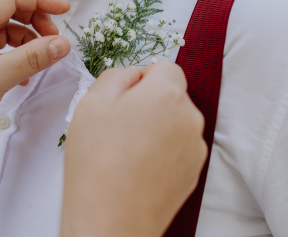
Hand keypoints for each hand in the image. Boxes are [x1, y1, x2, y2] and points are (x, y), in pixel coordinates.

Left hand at [0, 0, 70, 151]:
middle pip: (12, 11)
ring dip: (30, 41)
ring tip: (44, 59)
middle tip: (56, 40)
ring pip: (10, 31)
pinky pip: (4, 50)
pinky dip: (20, 56)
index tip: (65, 9)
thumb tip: (62, 43)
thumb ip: (31, 59)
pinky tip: (27, 75)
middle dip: (37, 20)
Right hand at [61, 63, 206, 236]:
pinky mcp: (195, 171)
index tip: (123, 99)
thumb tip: (133, 76)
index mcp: (166, 93)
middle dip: (149, 103)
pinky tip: (139, 166)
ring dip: (157, 127)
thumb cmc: (97, 161)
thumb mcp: (92, 102)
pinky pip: (179, 147)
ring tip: (127, 151)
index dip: (141, 79)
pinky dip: (163, 151)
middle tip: (119, 126)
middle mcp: (190, 117)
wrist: (111, 219)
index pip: (165, 67)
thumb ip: (117, 76)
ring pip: (175, 122)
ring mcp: (195, 146)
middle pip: (172, 95)